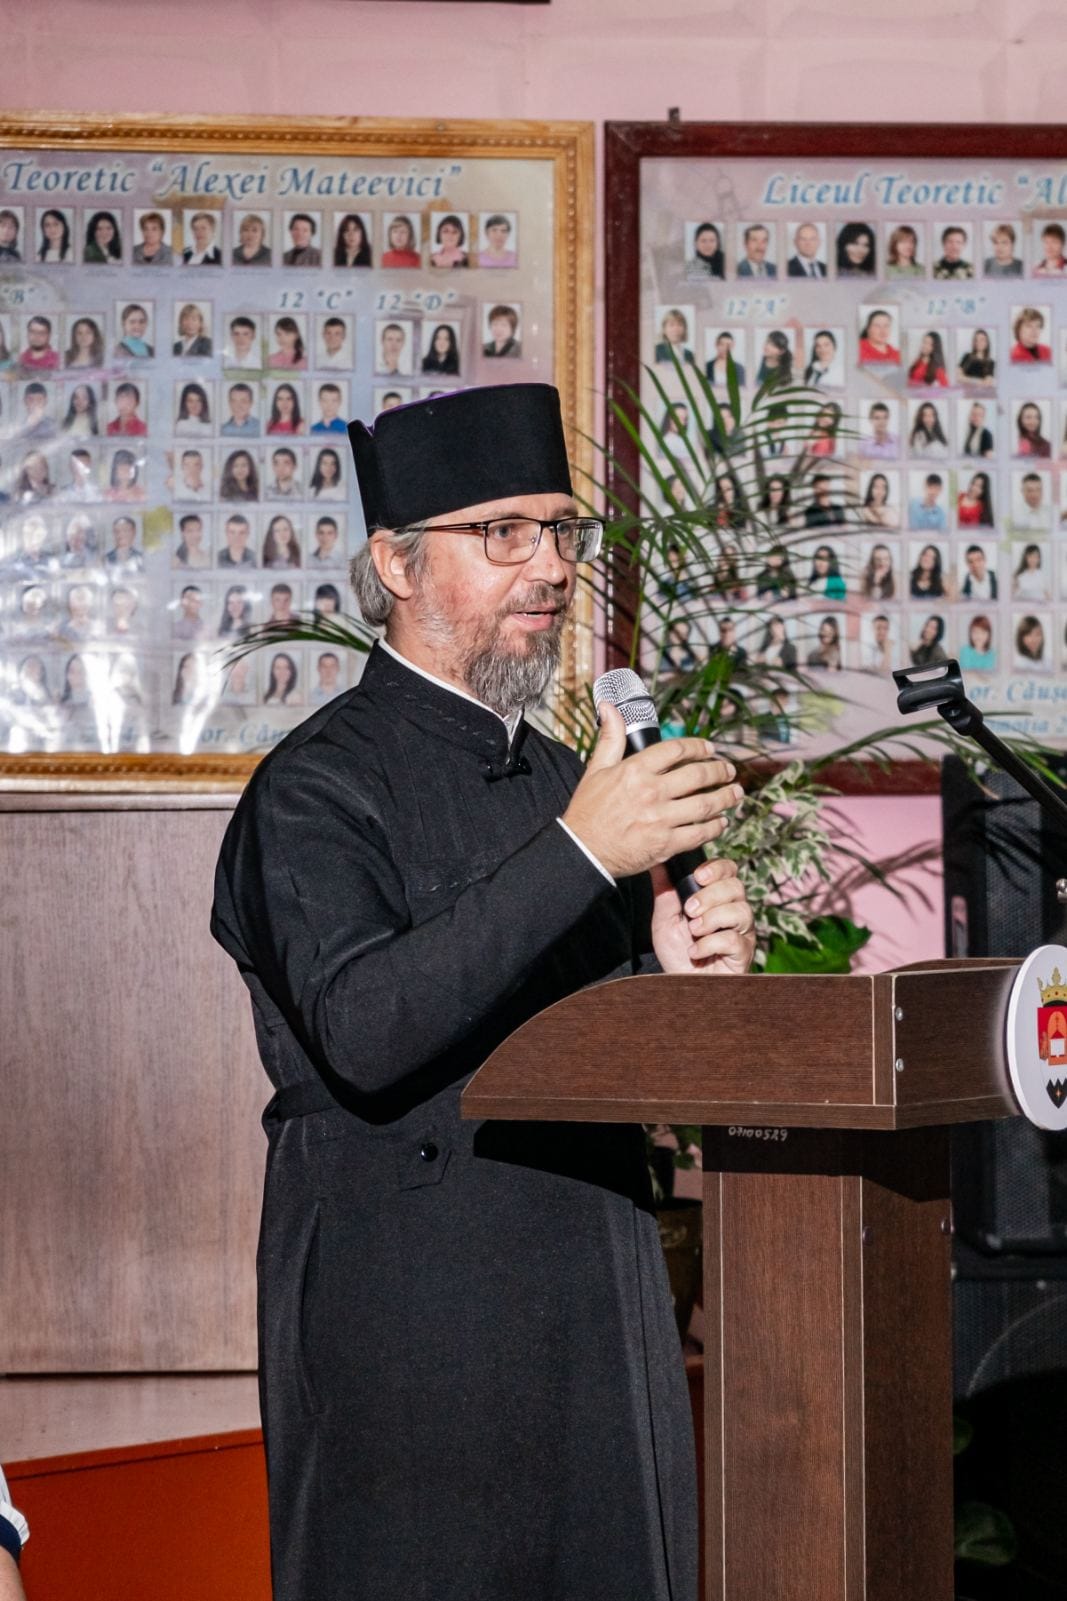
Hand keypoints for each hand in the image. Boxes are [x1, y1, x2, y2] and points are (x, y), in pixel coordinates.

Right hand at [562, 703, 742, 878]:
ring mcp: (660, 819)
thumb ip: (610, 738)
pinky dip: (715, 827)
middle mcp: (651, 792)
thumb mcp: (596, 769)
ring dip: (725, 797)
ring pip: (705, 804)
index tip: (710, 748)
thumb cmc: (587, 811)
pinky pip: (699, 833)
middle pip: (698, 775)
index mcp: (635, 770)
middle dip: (719, 771)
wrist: (582, 852)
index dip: (699, 746)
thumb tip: (610, 708)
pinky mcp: (665, 844)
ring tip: (735, 793)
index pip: (677, 749)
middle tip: (729, 770)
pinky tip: (721, 822)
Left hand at [650, 857, 755, 975]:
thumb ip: (664, 892)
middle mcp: (734, 911)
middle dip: (710, 895)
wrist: (681, 986)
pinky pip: (733, 940)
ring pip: (740, 911)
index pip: (729, 871)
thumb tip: (657, 863)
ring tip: (693, 931)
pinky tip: (695, 952)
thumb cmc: (677, 952)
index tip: (698, 876)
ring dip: (712, 918)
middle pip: (736, 887)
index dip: (717, 869)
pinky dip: (709, 944)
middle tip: (689, 910)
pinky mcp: (743, 954)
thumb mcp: (665, 919)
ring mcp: (742, 932)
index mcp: (718, 898)